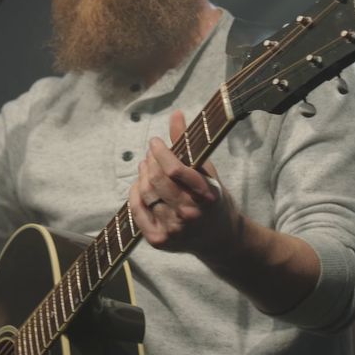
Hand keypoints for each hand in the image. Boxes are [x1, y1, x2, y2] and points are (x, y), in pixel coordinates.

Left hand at [129, 110, 241, 254]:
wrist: (220, 239)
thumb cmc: (213, 200)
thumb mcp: (208, 173)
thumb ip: (189, 144)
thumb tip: (176, 113)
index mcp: (206, 196)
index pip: (175, 170)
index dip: (161, 152)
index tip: (155, 142)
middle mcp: (190, 215)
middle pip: (157, 181)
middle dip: (150, 161)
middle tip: (151, 154)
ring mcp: (173, 230)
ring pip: (146, 194)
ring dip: (142, 175)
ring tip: (146, 167)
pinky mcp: (159, 241)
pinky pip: (137, 212)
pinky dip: (134, 195)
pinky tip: (139, 185)